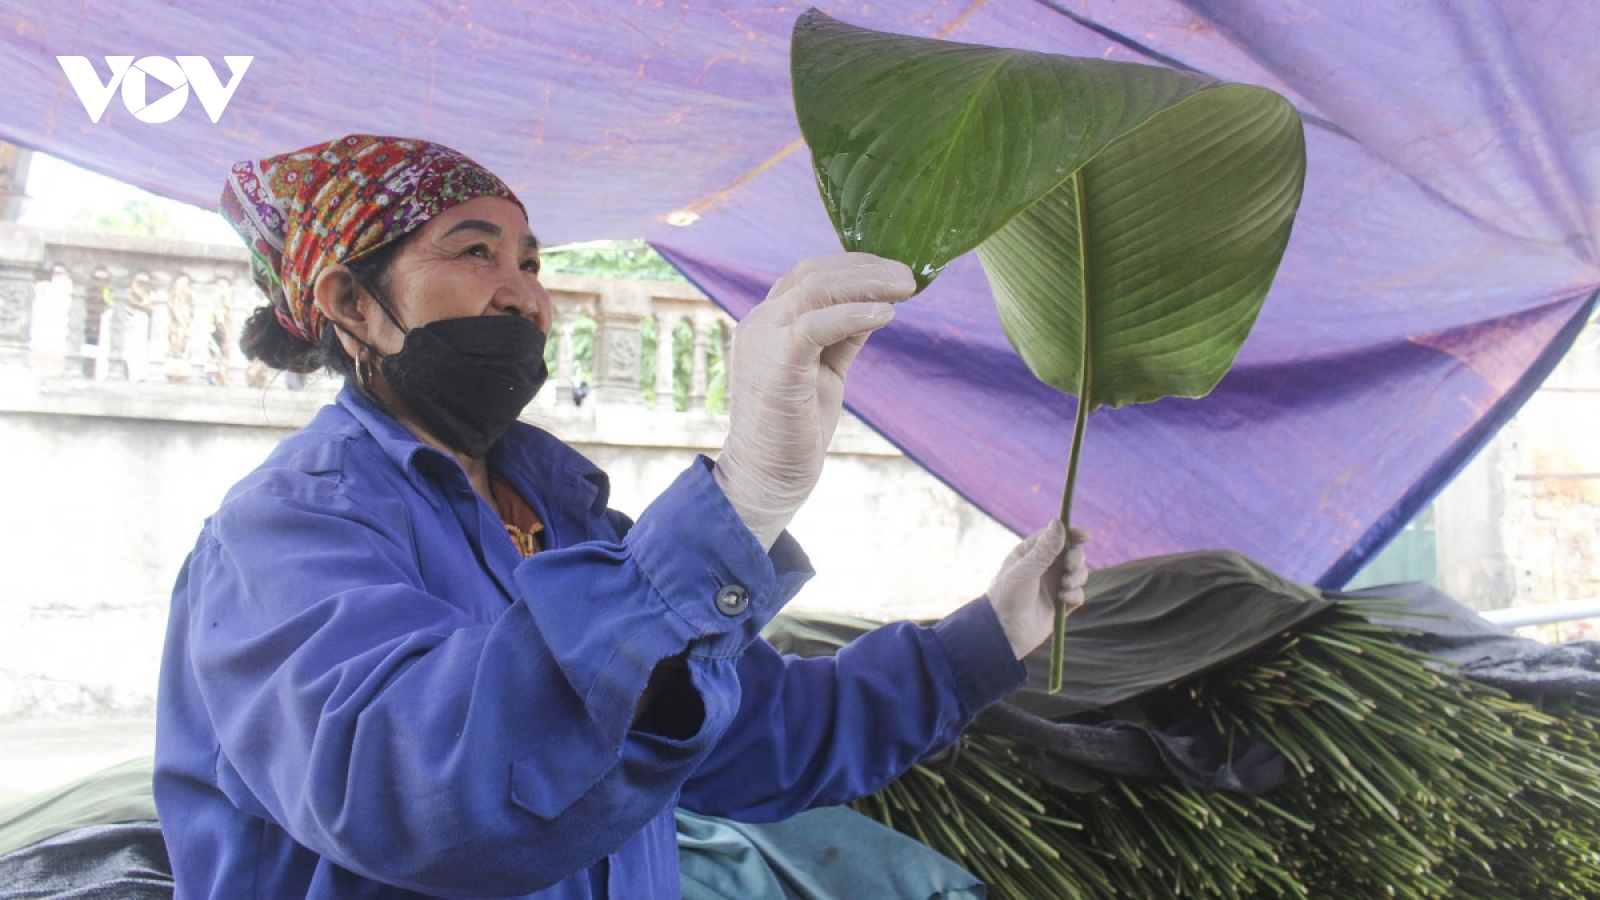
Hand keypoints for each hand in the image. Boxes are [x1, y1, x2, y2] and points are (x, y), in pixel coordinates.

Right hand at [714, 253, 914, 549]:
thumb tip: (876, 304)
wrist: (765, 477)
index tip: (893, 270)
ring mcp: (764, 340)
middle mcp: (761, 323)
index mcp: (769, 323)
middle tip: (909, 275)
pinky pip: (816, 324)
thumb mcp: (825, 370)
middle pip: (814, 274)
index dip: (853, 266)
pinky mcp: (777, 364)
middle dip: (866, 269)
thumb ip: (843, 336)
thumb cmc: (794, 429)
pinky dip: (854, 314)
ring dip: (866, 283)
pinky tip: (886, 314)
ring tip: (905, 287)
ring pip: (816, 290)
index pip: (809, 275)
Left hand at [987, 521, 1090, 658]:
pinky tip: (1062, 601)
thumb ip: (1045, 549)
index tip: (1085, 536)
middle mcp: (1043, 567)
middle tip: (1069, 567)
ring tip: (1064, 587)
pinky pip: (1078, 594)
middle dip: (1076, 559)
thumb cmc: (1007, 597)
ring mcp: (1053, 586)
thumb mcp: (1026, 570)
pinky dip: (1074, 595)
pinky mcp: (1060, 604)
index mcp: (1030, 553)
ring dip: (1077, 577)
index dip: (1072, 534)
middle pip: (1072, 554)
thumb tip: (1059, 523)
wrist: (1005, 633)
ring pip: (1078, 573)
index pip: (1055, 536)